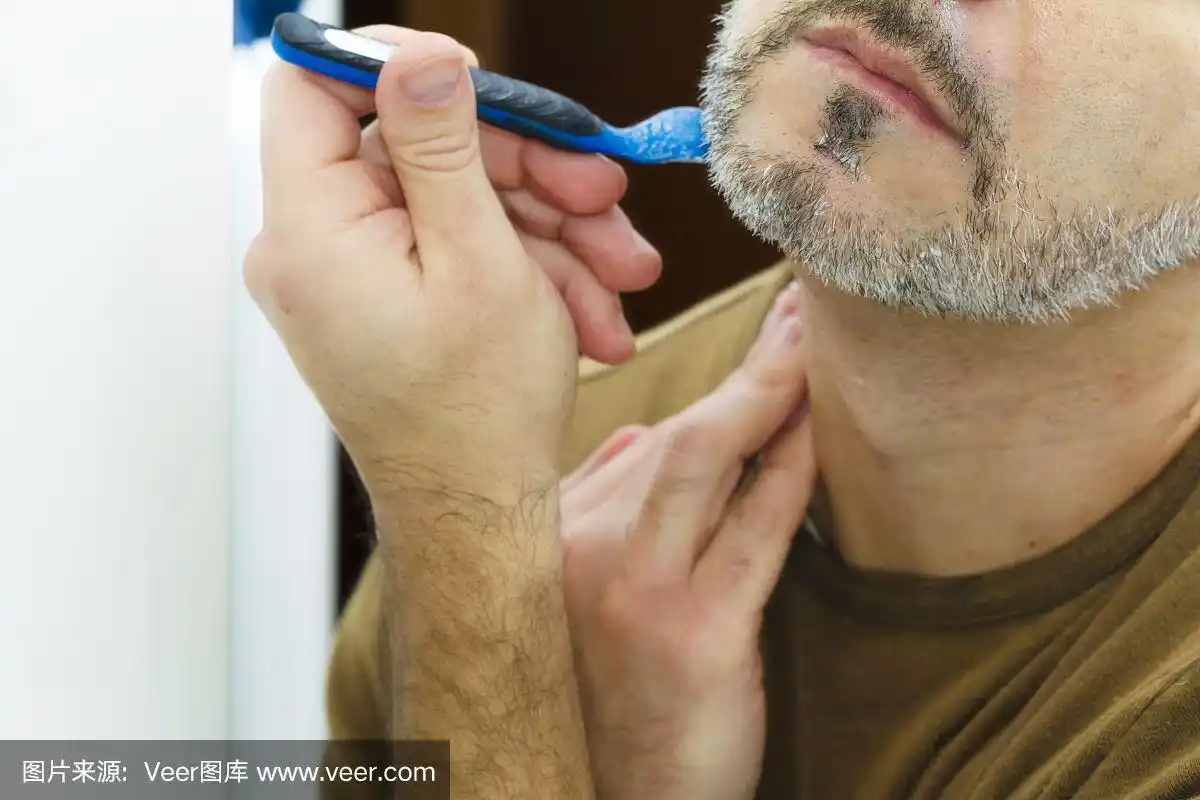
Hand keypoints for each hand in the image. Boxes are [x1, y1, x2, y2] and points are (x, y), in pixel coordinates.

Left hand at [247, 29, 633, 493]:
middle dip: (522, 167)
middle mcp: (317, 250)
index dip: (394, 65)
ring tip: (620, 276)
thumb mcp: (479, 261)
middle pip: (414, 146)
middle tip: (602, 193)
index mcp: (313, 232)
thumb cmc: (478, 416)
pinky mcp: (388, 298)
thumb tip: (416, 58)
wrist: (479, 516)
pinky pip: (455, 247)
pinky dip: (527, 267)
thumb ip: (440, 147)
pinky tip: (591, 311)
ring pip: (454, 199)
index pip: (311, 86)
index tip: (478, 82)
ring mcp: (353, 276)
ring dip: (549, 228)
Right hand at [560, 284, 814, 799]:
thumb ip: (605, 509)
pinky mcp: (695, 635)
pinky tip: (820, 428)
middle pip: (677, 435)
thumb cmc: (611, 698)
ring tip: (819, 341)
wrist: (617, 797)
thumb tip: (642, 433)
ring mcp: (635, 592)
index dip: (713, 388)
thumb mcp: (585, 599)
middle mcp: (582, 554)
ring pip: (707, 459)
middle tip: (805, 313)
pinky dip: (792, 468)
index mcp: (555, 539)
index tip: (764, 335)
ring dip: (773, 390)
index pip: (645, 442)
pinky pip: (755, 528)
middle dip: (752, 367)